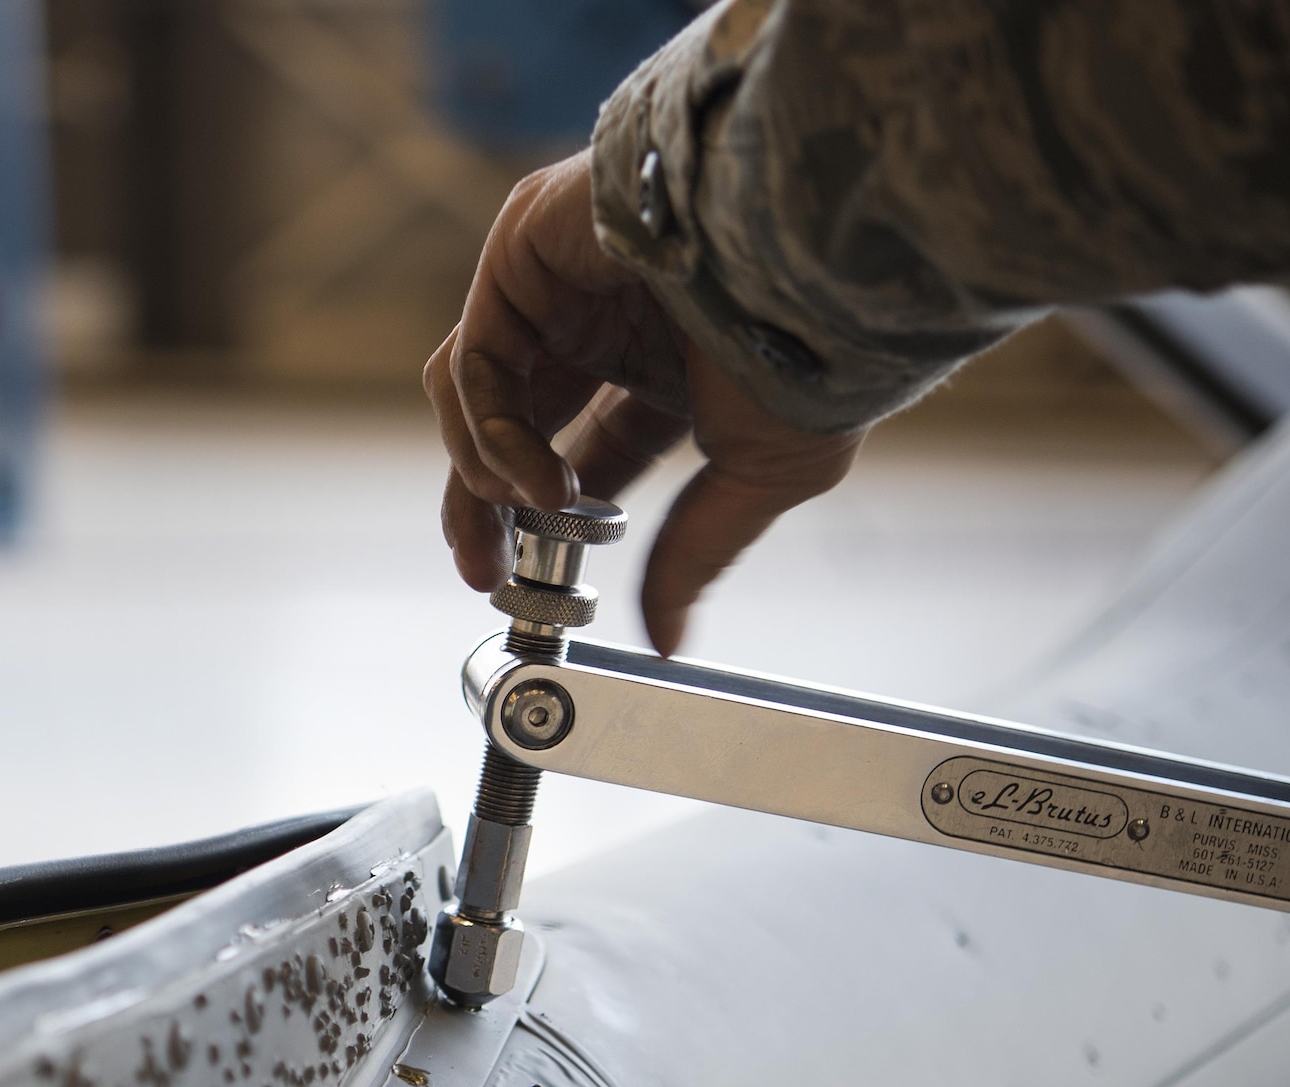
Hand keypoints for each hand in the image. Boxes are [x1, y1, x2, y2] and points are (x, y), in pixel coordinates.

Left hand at [426, 150, 865, 656]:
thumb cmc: (813, 354)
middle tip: (485, 572)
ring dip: (484, 468)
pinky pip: (475, 356)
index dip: (544, 518)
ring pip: (475, 387)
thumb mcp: (758, 477)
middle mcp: (605, 316)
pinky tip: (533, 477)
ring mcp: (561, 277)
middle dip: (484, 504)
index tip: (522, 582)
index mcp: (662, 364)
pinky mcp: (525, 244)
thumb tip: (665, 639)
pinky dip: (490, 428)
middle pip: (510, 420)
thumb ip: (693, 552)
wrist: (814, 265)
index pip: (578, 450)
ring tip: (530, 516)